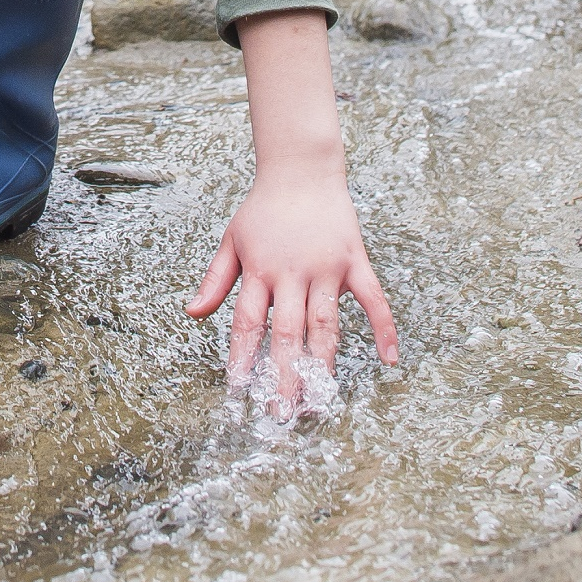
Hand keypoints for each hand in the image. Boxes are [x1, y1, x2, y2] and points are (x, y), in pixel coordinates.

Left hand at [186, 157, 397, 412]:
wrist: (301, 169)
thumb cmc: (264, 209)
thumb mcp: (232, 240)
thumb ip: (215, 280)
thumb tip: (192, 313)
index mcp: (260, 270)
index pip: (247, 322)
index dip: (242, 357)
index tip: (239, 390)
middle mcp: (292, 273)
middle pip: (286, 332)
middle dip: (283, 375)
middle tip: (281, 411)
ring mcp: (326, 268)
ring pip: (325, 324)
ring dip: (322, 365)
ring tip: (320, 400)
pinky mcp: (354, 261)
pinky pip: (374, 299)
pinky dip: (383, 328)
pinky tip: (389, 359)